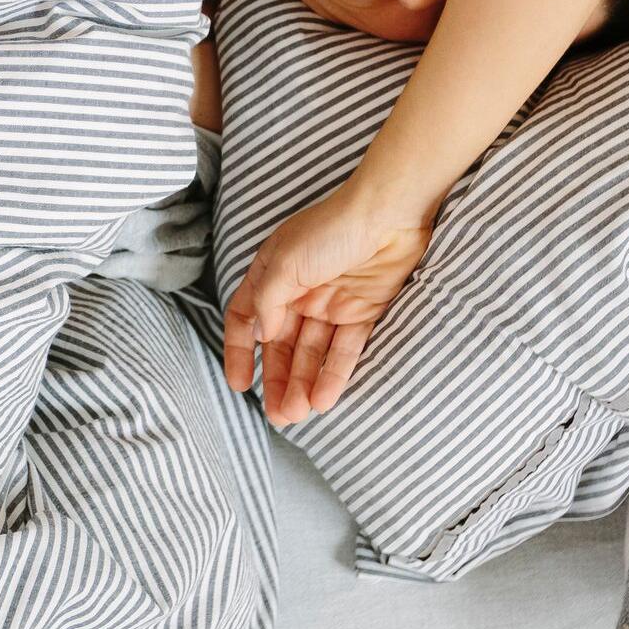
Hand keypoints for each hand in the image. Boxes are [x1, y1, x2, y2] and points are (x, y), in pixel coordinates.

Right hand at [221, 184, 432, 424]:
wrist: (389, 213)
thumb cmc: (331, 228)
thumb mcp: (285, 262)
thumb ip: (267, 301)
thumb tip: (260, 334)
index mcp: (272, 276)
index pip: (246, 320)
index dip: (240, 352)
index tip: (238, 384)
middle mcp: (298, 292)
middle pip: (281, 346)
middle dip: (277, 380)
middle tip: (278, 415)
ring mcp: (331, 304)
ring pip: (311, 353)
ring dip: (302, 383)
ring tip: (298, 414)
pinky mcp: (363, 311)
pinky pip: (344, 350)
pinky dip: (334, 374)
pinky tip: (324, 399)